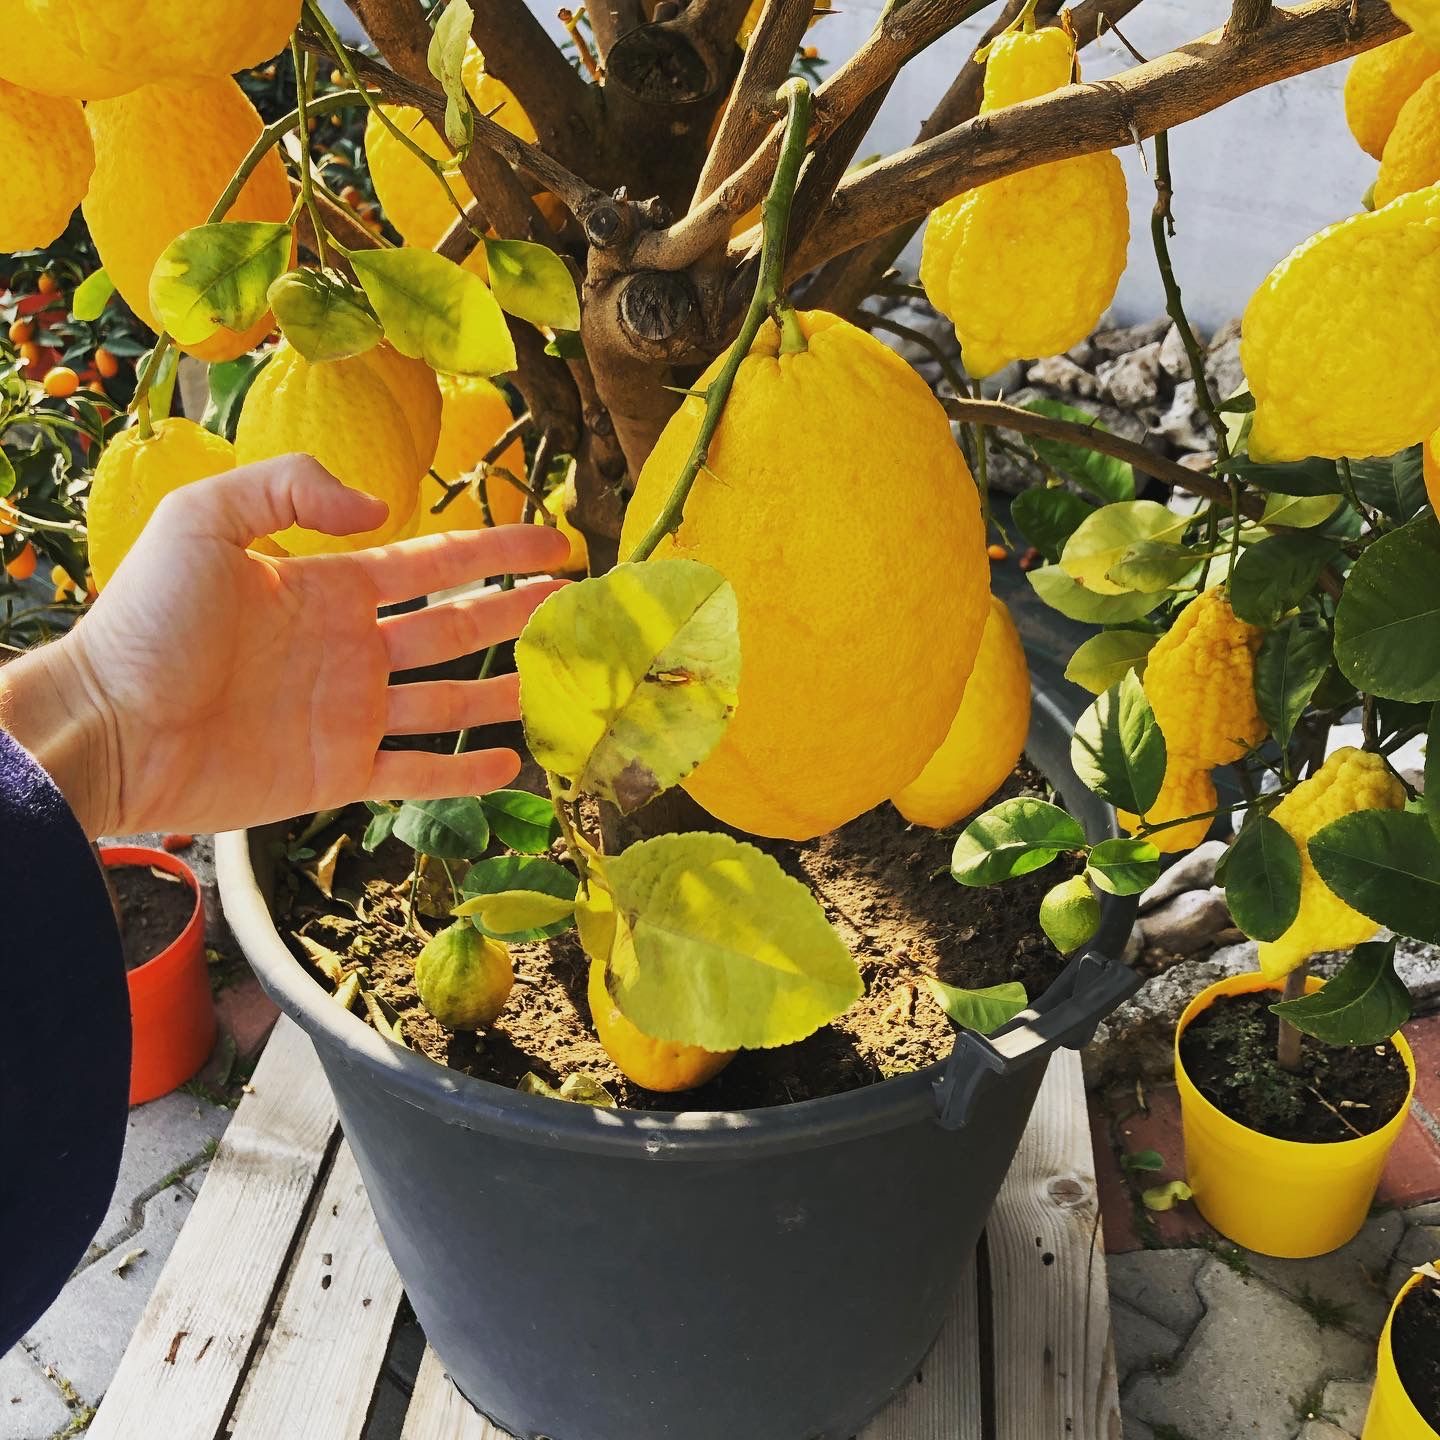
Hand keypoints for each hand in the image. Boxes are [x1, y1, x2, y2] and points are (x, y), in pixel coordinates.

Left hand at [0, 456, 571, 837]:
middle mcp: (352, 648)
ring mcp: (349, 713)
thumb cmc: (146, 623)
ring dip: (504, 691)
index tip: (553, 540)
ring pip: (449, 700)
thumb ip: (290, 489)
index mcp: (329, 586)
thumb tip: (381, 512)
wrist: (107, 728)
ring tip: (560, 684)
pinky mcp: (337, 774)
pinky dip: (462, 772)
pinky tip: (510, 763)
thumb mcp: (203, 521)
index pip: (433, 563)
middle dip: (516, 612)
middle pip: (456, 627)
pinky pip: (415, 774)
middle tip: (577, 606)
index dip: (495, 549)